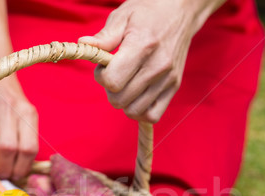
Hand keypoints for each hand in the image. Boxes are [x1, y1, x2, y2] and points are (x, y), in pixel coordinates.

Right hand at [0, 71, 38, 180]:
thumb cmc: (10, 102)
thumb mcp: (25, 115)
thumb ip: (26, 139)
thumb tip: (21, 173)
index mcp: (27, 113)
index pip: (28, 149)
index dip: (22, 168)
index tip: (17, 175)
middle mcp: (8, 109)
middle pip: (8, 149)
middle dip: (4, 169)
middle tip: (2, 174)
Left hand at [79, 0, 224, 122]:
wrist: (180, 10)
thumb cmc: (148, 12)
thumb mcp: (123, 16)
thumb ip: (104, 37)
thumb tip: (84, 45)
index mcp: (142, 46)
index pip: (112, 81)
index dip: (101, 76)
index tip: (104, 65)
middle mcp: (157, 65)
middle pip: (120, 99)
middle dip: (110, 89)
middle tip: (115, 73)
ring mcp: (168, 79)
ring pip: (134, 111)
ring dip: (124, 102)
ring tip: (126, 84)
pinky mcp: (174, 86)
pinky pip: (153, 115)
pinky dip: (140, 111)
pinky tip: (136, 97)